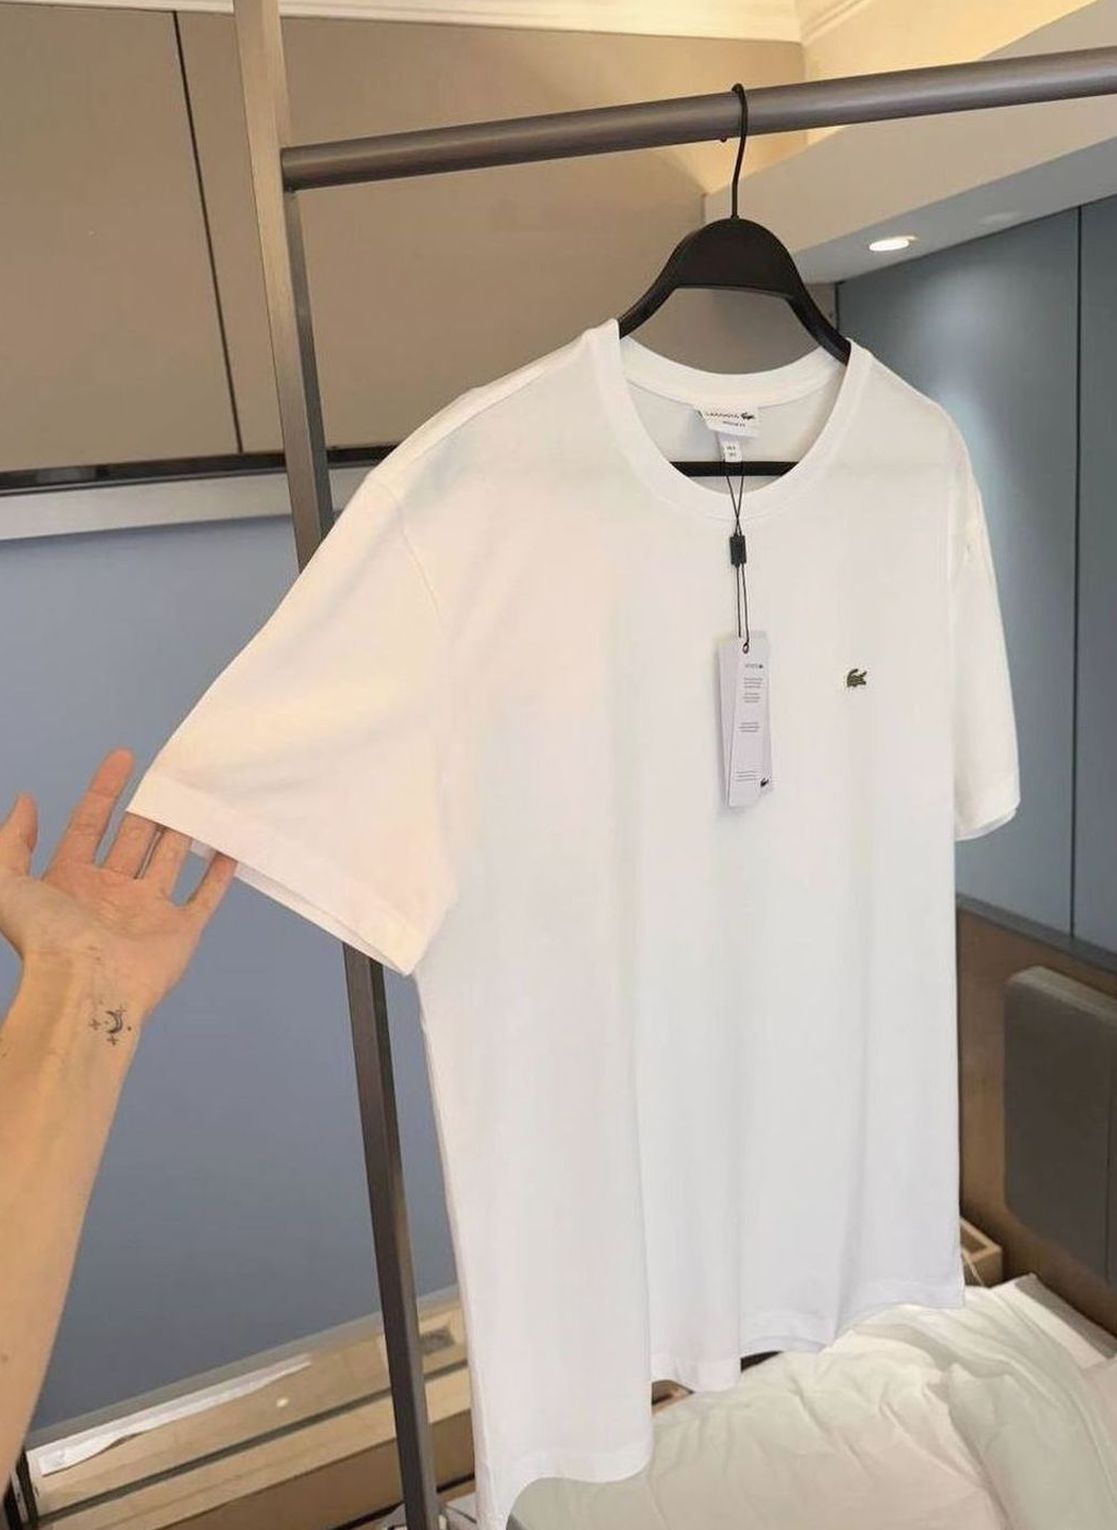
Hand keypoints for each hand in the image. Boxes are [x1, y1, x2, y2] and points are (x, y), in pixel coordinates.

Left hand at [0, 749, 234, 1017]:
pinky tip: (229, 849)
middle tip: (173, 776)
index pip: (90, 824)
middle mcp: (110, 894)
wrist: (84, 987)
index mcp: (71, 881)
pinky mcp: (179, 932)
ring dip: (184, 833)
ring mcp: (147, 913)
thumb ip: (11, 841)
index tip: (124, 757)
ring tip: (201, 801)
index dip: (104, 791)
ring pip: (169, 861)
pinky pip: (203, 898)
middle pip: (134, 839)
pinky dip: (218, 876)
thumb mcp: (6, 883)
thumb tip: (27, 802)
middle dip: (150, 809)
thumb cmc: (46, 937)